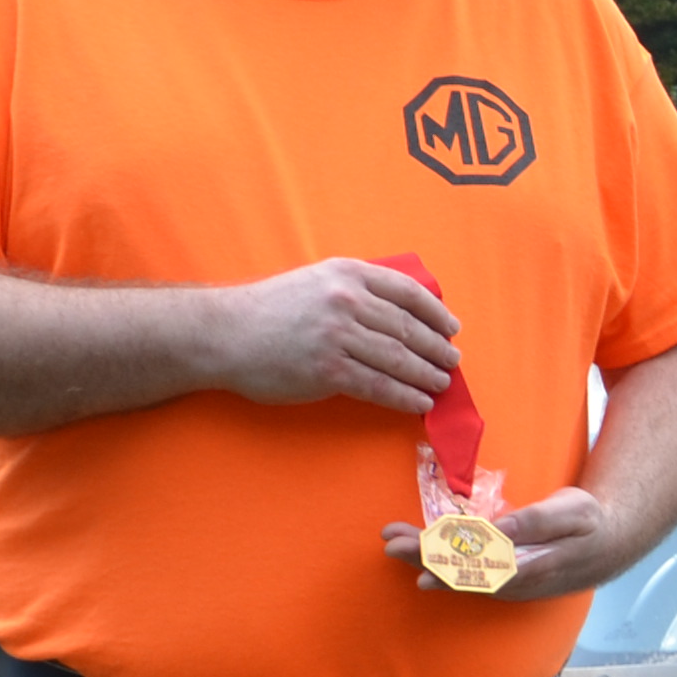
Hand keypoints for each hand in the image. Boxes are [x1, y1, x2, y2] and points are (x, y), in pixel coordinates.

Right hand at [215, 257, 459, 414]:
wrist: (224, 333)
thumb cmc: (269, 310)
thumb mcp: (315, 281)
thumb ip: (356, 290)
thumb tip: (403, 314)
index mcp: (347, 273)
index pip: (407, 292)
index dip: (436, 313)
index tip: (451, 328)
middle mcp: (346, 300)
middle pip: (408, 328)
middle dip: (436, 348)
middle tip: (452, 362)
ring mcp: (338, 335)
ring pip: (398, 358)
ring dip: (426, 374)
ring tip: (440, 384)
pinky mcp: (328, 370)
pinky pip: (379, 385)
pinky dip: (404, 396)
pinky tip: (419, 403)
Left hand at [382, 482, 624, 599]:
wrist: (612, 546)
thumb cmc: (590, 523)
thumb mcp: (572, 513)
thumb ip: (536, 522)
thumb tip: (499, 531)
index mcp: (527, 568)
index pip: (472, 564)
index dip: (439, 556)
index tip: (410, 546)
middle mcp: (513, 584)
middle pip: (459, 573)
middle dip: (422, 556)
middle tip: (390, 540)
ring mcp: (509, 586)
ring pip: (461, 577)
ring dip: (427, 559)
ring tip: (395, 542)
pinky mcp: (508, 582)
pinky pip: (469, 577)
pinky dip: (444, 564)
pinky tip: (424, 556)